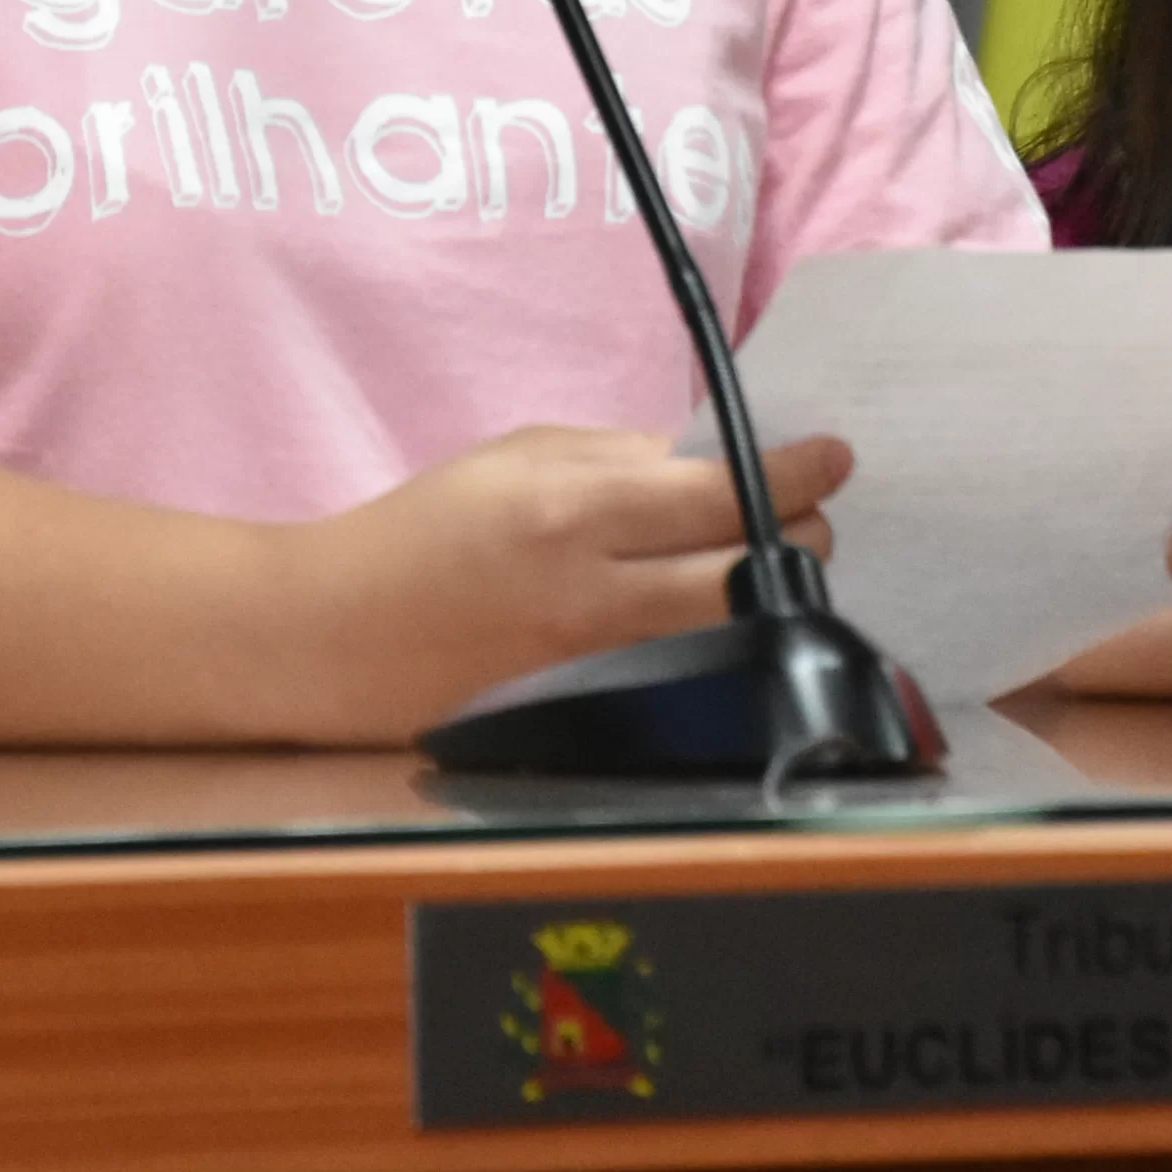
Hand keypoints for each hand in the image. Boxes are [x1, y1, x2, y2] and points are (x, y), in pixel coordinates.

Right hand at [287, 424, 850, 740]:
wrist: (337, 633)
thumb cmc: (426, 530)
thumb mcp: (518, 459)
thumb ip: (618, 459)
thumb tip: (705, 467)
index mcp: (575, 509)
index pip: (720, 493)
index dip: (795, 474)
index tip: (835, 458)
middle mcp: (596, 593)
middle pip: (749, 571)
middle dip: (799, 538)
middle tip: (807, 515)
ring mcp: (597, 664)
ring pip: (733, 629)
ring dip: (766, 592)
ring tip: (766, 565)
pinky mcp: (590, 713)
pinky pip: (688, 670)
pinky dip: (719, 640)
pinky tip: (717, 620)